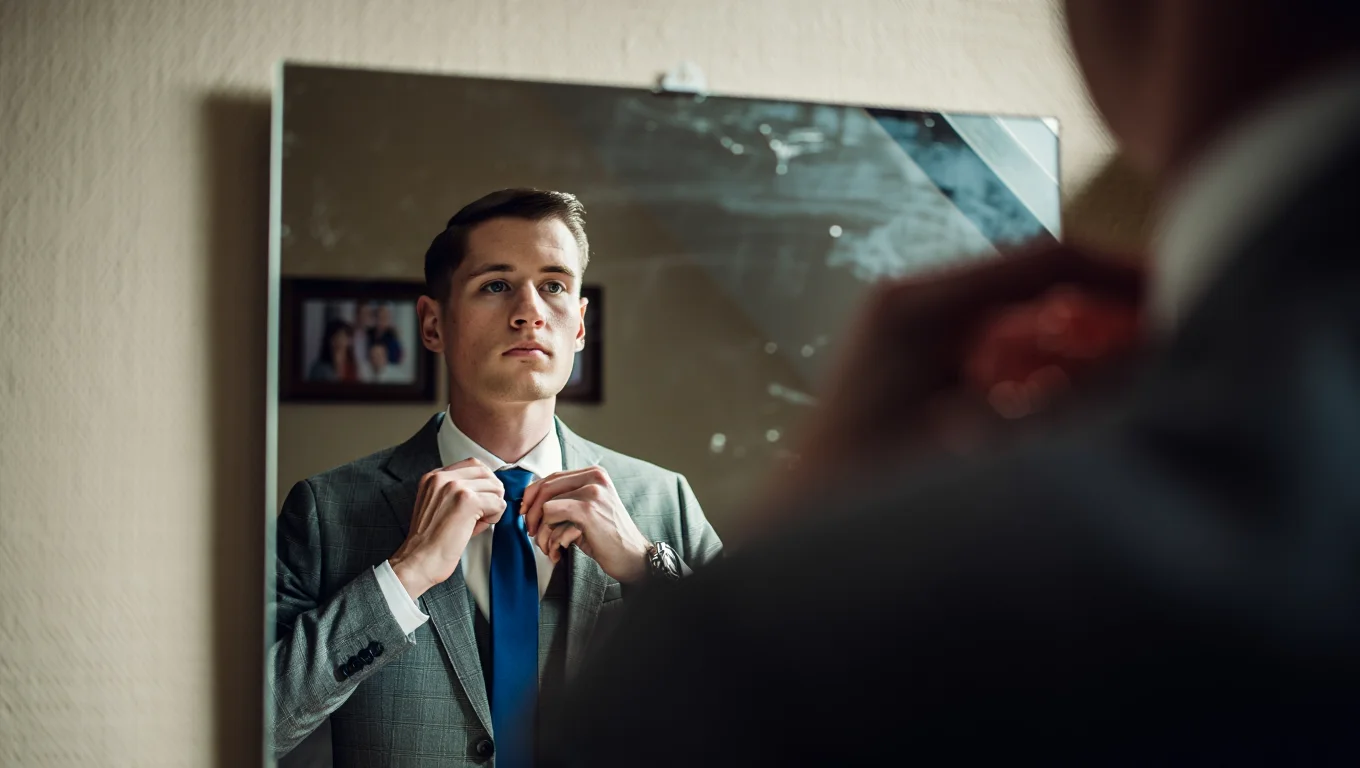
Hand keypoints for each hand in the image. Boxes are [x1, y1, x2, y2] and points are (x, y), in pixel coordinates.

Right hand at [388, 458, 506, 599]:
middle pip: (487, 473)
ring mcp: (454, 487)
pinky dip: (495, 517)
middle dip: (491, 494)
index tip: (478, 502)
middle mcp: (442, 477)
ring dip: (493, 506)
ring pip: (495, 487)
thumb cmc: (430, 541)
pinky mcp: (467, 501)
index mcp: (433, 477)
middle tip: (481, 514)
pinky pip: (498, 503)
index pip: (473, 465)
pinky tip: (479, 526)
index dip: (482, 484)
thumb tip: (489, 488)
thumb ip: (457, 492)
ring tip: (478, 521)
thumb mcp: (437, 505)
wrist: (418, 561)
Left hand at [520, 466, 650, 582]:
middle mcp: (595, 477)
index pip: (552, 477)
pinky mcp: (588, 510)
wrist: (633, 557)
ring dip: (541, 532)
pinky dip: (550, 538)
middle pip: (545, 488)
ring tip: (548, 548)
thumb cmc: (608, 537)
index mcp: (595, 474)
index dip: (533, 495)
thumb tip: (529, 502)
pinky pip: (551, 517)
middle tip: (531, 532)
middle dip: (531, 513)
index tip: (525, 513)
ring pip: (546, 505)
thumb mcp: (588, 510)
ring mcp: (592, 492)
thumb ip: (566, 499)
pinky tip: (558, 552)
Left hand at [738, 243, 1142, 539]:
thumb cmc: (869, 495)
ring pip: (1017, 312)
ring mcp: (904, 329)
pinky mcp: (908, 361)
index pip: (1045, 261)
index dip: (1120, 274)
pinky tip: (1060, 399)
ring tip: (1122, 373)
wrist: (799, 532)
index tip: (1177, 293)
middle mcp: (908, 304)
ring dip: (1071, 340)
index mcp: (918, 306)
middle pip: (1033, 281)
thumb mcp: (983, 445)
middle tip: (1162, 340)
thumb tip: (1148, 362)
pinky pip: (991, 344)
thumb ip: (1067, 402)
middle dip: (1103, 309)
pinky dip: (1036, 365)